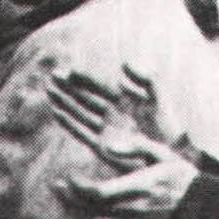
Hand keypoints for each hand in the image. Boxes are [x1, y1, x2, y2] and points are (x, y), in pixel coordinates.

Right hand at [45, 67, 195, 172]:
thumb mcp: (158, 97)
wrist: (169, 154)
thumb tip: (124, 63)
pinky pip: (80, 132)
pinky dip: (68, 123)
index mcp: (125, 99)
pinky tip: (56, 113)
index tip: (69, 70)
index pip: (99, 85)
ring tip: (49, 91)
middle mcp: (112, 113)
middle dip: (69, 87)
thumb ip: (145, 79)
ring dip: (64, 102)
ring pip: (79, 112)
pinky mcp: (101, 146)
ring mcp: (105, 129)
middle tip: (52, 75)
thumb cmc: (167, 126)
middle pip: (85, 97)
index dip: (84, 77)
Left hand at [62, 154, 198, 218]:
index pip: (99, 192)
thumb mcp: (164, 154)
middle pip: (89, 208)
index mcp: (140, 187)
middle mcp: (133, 209)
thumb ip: (136, 146)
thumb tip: (107, 144)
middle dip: (68, 197)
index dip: (79, 186)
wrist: (202, 211)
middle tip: (56, 185)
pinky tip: (78, 211)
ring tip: (63, 197)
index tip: (70, 175)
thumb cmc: (182, 178)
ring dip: (73, 210)